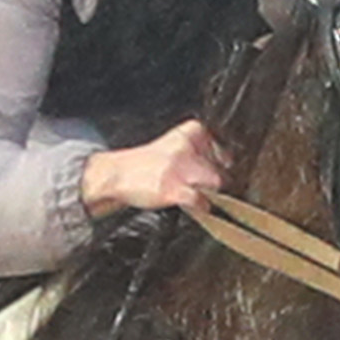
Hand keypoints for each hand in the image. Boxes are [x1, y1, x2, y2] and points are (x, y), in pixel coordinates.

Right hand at [81, 121, 226, 217]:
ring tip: (204, 195)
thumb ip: (196, 150)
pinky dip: (202, 206)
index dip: (222, 157)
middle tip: (213, 186)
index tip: (225, 164)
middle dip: (218, 179)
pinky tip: (198, 206)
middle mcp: (184, 148)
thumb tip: (224, 163)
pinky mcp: (172, 188)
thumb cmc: (142, 164)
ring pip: (214, 181)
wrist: (114, 174)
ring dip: (212, 192)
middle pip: (219, 166)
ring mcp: (179, 168)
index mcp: (186, 133)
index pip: (218, 142)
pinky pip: (199, 199)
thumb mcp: (171, 145)